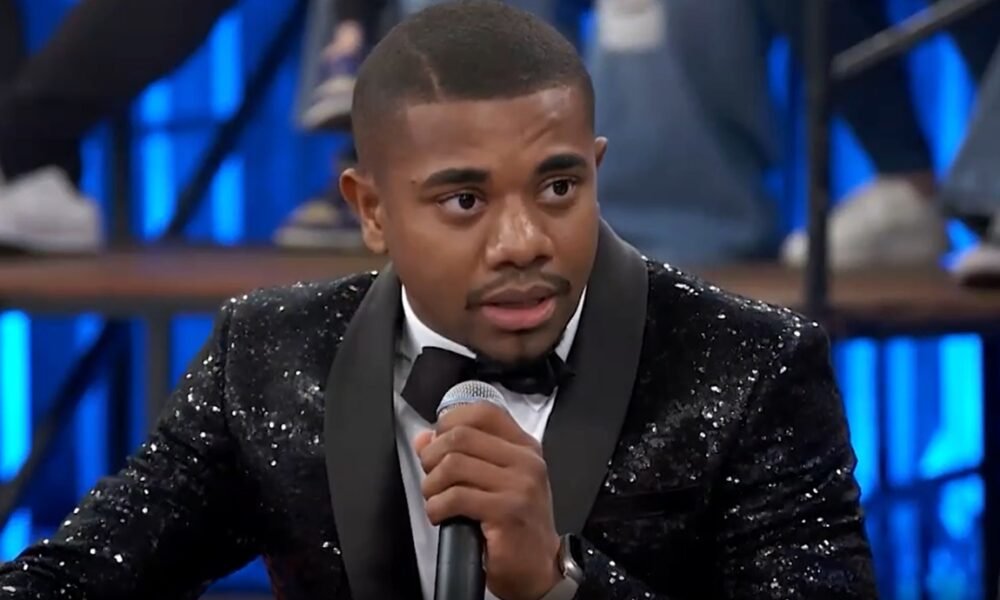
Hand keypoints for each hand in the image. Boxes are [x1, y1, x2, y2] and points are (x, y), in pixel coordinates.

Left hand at [414, 403, 561, 599]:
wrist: (539, 568)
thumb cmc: (516, 525)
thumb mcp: (496, 482)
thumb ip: (464, 454)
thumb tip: (424, 438)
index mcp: (524, 447)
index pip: (483, 412)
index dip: (450, 421)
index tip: (438, 442)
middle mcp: (525, 461)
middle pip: (461, 436)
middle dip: (432, 456)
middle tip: (431, 477)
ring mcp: (518, 486)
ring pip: (453, 465)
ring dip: (432, 485)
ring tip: (435, 499)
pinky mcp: (506, 511)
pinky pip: (455, 497)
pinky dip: (436, 507)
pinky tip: (441, 516)